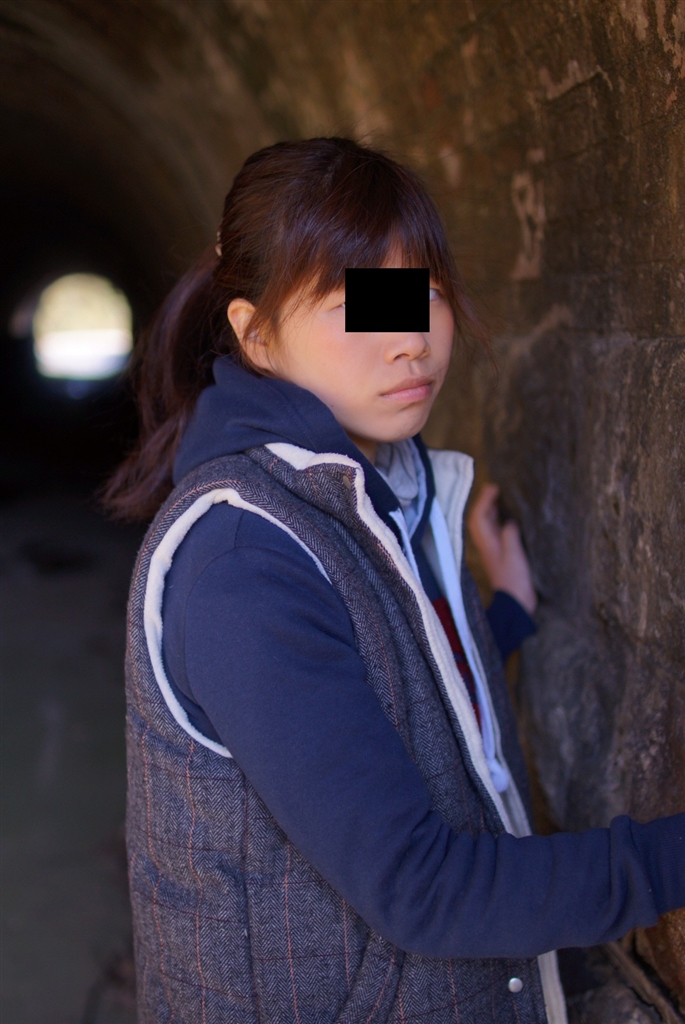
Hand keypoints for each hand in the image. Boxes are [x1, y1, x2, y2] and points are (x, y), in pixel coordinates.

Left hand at [467, 483, 536, 614]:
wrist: (516, 604)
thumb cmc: (515, 580)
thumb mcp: (515, 555)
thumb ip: (510, 535)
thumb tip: (509, 521)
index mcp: (487, 543)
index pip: (479, 517)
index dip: (484, 500)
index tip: (495, 487)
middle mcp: (486, 544)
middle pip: (480, 518)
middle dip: (486, 502)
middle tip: (498, 488)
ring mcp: (492, 549)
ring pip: (486, 525)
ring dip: (491, 510)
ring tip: (503, 498)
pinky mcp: (500, 554)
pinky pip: (495, 532)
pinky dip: (499, 521)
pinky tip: (509, 517)